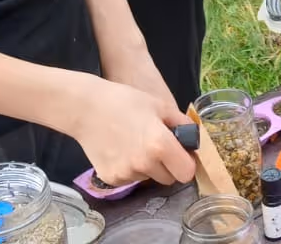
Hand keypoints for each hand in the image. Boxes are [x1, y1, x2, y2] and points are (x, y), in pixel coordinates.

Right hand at [69, 74, 195, 187]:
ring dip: (148, 167)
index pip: (186, 172)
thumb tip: (194, 138)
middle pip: (168, 179)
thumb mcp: (159, 105)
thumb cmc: (125, 101)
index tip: (181, 155)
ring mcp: (126, 174)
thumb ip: (181, 123)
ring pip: (148, 179)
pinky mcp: (111, 179)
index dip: (186, 163)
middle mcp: (144, 164)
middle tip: (158, 147)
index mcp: (160, 145)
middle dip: (168, 166)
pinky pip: (130, 179)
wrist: (86, 108)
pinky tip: (121, 150)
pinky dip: (130, 169)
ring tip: (135, 144)